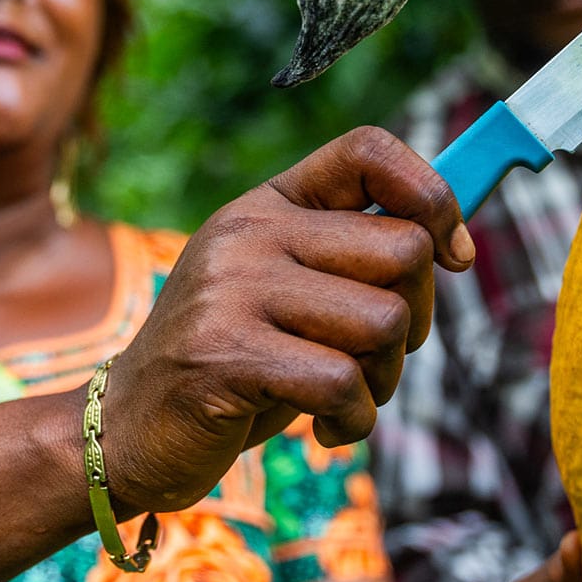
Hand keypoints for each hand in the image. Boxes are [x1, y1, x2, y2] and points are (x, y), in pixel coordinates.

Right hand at [107, 127, 472, 512]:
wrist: (127, 430)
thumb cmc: (235, 364)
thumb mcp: (285, 291)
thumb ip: (350, 259)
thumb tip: (453, 246)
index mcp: (267, 204)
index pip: (368, 150)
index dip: (433, 195)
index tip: (454, 256)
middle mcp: (248, 232)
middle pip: (403, 251)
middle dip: (416, 320)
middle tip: (372, 360)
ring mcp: (232, 289)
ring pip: (385, 321)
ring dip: (384, 379)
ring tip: (340, 398)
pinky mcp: (225, 354)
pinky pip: (344, 382)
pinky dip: (355, 420)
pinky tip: (326, 430)